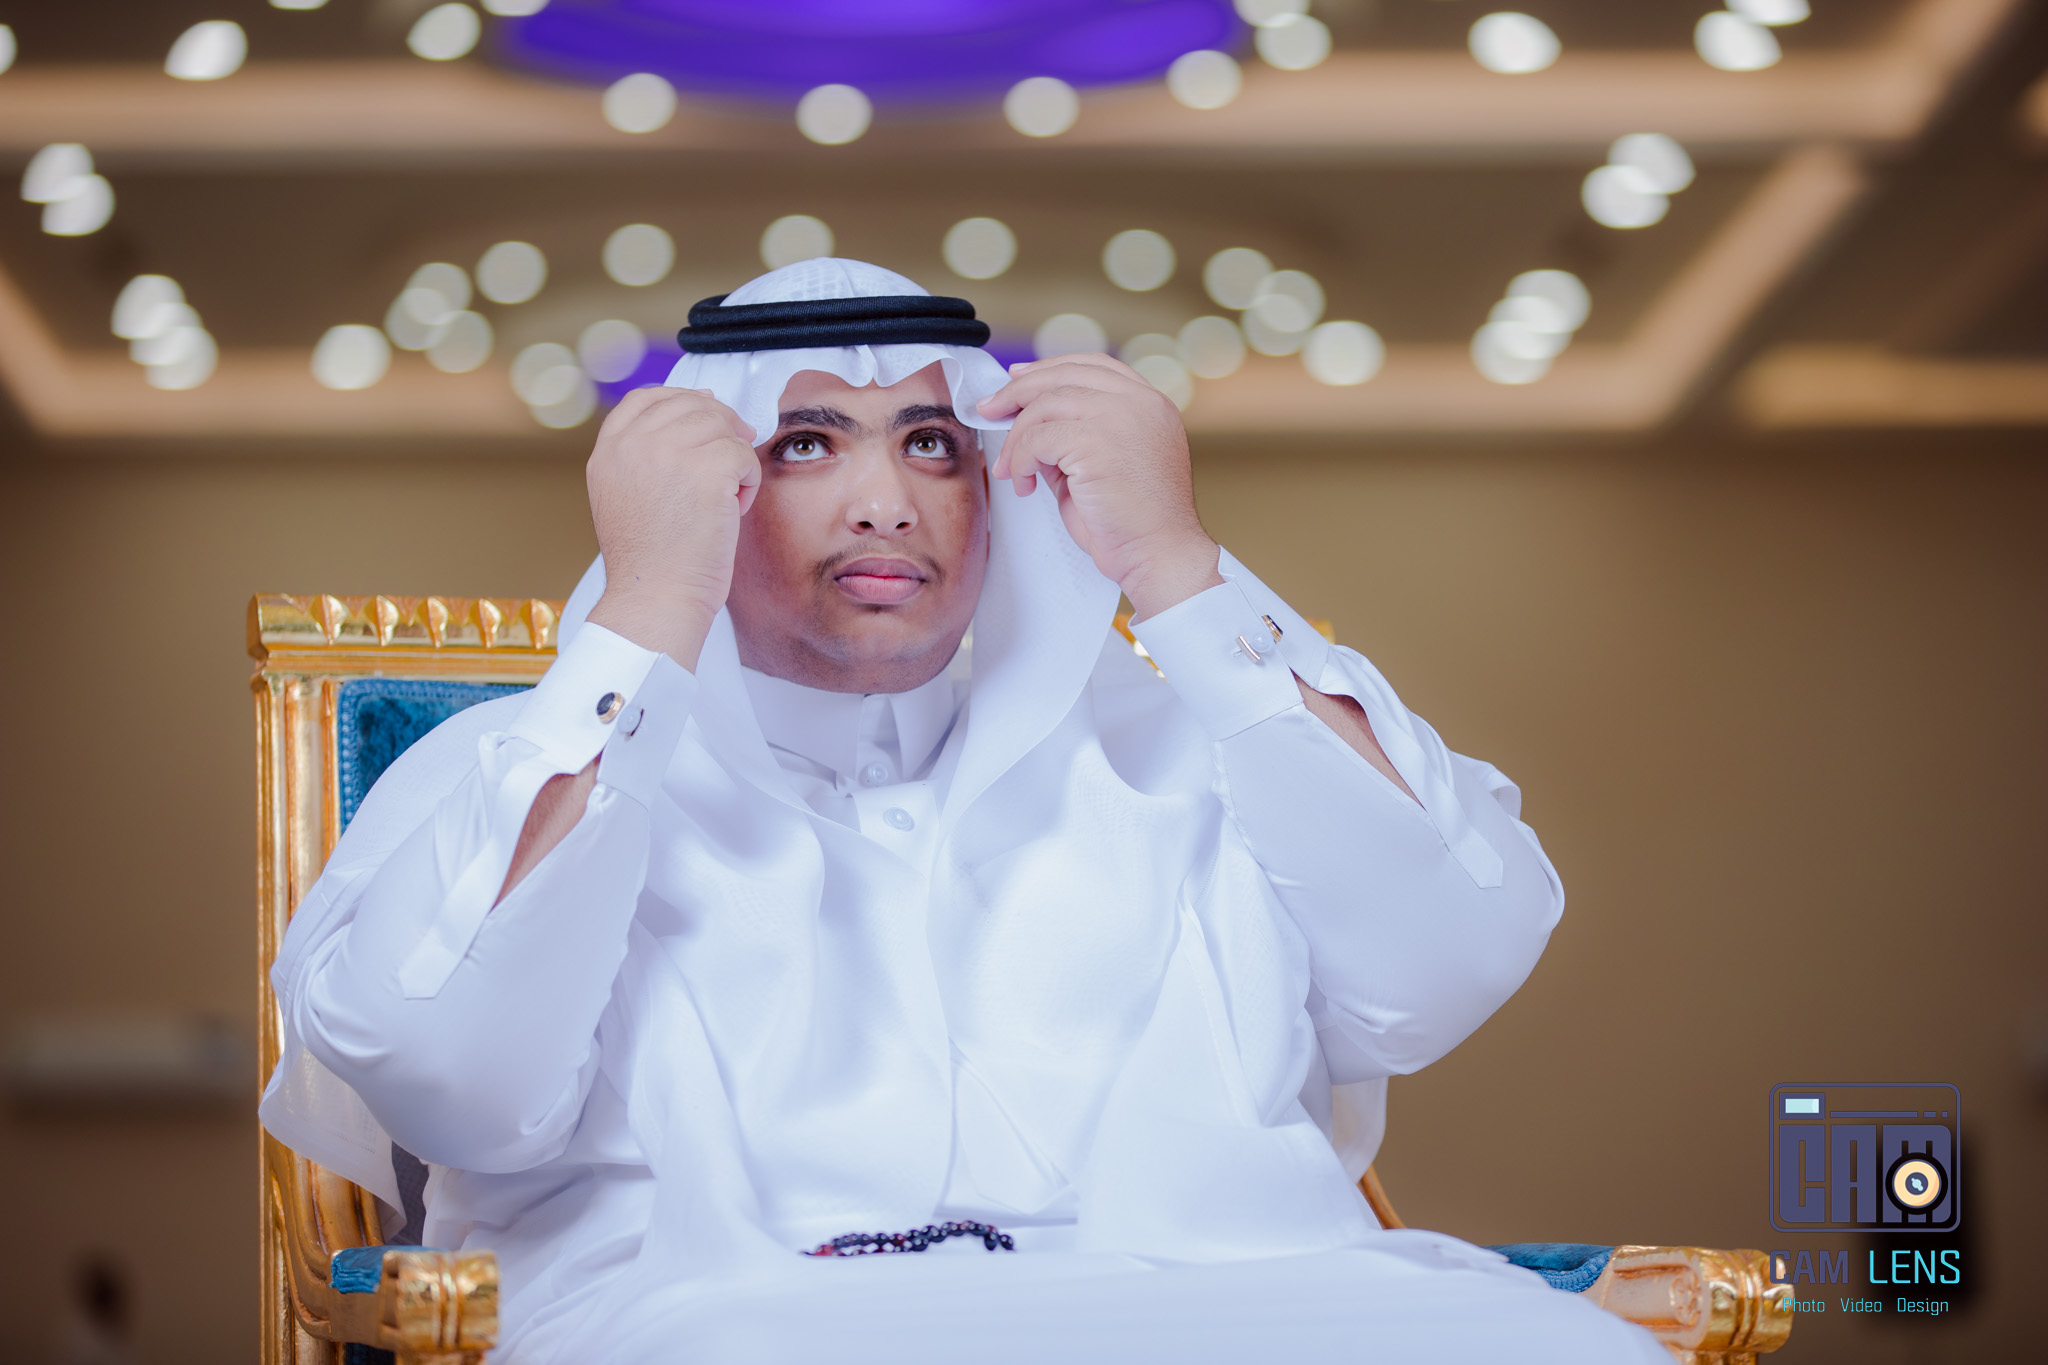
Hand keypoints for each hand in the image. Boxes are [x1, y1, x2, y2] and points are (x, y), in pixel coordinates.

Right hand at [583, 386, 760, 667]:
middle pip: (691, 407)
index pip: (645, 399)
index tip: (707, 414)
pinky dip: (749, 482)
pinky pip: (744, 454)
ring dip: (734, 460)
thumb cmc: (652, 562)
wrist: (656, 598)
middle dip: (721, 430)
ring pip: (722, 427)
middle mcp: (632, 445)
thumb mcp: (626, 496)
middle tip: (732, 465)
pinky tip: (734, 510)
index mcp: (608, 451)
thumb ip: (646, 455)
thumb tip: (705, 407)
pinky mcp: (707, 469)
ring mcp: (668, 452)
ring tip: (726, 499)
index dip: (682, 399)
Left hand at [975, 355, 1222, 618]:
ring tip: (1009, 470)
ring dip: (1016, 437)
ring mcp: (1122, 417)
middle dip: (1018, 391)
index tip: (1017, 377)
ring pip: (1045, 404)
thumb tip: (1025, 423)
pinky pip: (1038, 439)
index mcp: (1150, 403)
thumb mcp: (1102, 465)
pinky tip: (1024, 486)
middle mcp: (1140, 402)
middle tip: (989, 409)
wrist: (1160, 556)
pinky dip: (1019, 461)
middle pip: (1064, 375)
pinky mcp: (1097, 441)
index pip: (1093, 365)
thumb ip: (1073, 437)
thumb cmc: (1133, 523)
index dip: (1049, 368)